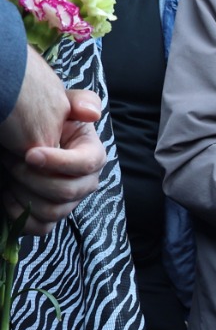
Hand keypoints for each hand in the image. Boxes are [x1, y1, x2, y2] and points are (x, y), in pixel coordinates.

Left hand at [0, 69, 105, 234]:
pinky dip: (20, 214)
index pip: (86, 165)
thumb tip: (91, 113)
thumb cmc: (44, 121)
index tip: (30, 153)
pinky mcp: (51, 216)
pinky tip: (7, 194)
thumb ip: (82, 102)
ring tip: (8, 173)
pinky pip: (41, 228)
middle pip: (67, 192)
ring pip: (52, 211)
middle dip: (32, 177)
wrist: (23, 139)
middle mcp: (86, 183)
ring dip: (23, 192)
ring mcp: (69, 203)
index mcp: (93, 156)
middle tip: (11, 160)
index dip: (59, 163)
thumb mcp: (63, 105)